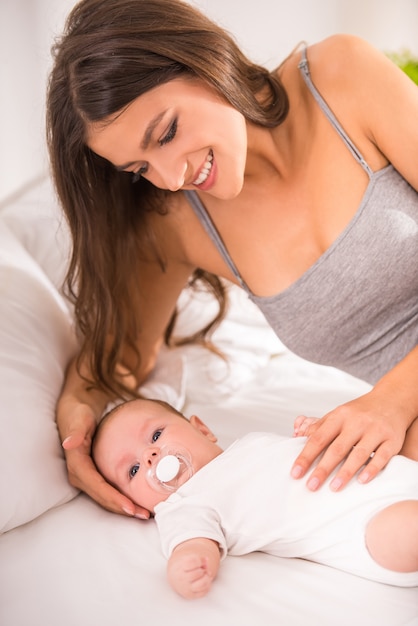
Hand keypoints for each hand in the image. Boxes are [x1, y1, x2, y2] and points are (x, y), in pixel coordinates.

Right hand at [59, 402, 149, 518]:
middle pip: (102, 497)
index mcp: (77, 463)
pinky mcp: (94, 475)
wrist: (75, 410)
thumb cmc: (79, 412)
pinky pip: (108, 491)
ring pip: (106, 498)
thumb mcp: (78, 418)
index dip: (113, 498)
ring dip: (124, 507)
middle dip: (122, 508)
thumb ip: (76, 430)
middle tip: (144, 515)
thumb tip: (69, 443)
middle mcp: (80, 474)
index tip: (130, 507)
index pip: (97, 486)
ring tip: (145, 513)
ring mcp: (86, 477)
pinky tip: (138, 503)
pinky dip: (122, 499)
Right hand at [168, 554, 213, 598]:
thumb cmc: (183, 568)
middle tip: (201, 569)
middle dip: (203, 569)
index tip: (197, 562)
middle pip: (199, 573)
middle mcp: (182, 579)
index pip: (193, 562)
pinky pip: (204, 591)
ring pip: (203, 583)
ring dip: (207, 578)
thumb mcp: (188, 559)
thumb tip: (206, 560)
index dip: (199, 561)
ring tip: (204, 575)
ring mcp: (186, 589)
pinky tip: (204, 581)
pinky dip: (208, 585)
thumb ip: (199, 559)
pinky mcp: (190, 595)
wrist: (174, 578)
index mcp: (180, 568)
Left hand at [291, 387, 408, 490]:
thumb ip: (319, 427)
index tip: (295, 473)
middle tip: (311, 486)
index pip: (319, 438)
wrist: (392, 400)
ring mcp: (376, 430)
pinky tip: (362, 481)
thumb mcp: (338, 414)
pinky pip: (382, 457)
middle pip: (337, 448)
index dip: (306, 456)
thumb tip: (296, 437)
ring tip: (333, 488)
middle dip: (322, 469)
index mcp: (340, 416)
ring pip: (359, 454)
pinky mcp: (392, 440)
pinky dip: (372, 469)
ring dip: (345, 473)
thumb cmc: (360, 412)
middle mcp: (357, 422)